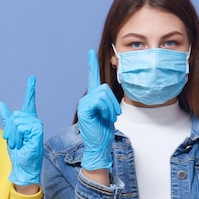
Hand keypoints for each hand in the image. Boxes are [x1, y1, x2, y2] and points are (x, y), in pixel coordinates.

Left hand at [0, 76, 42, 185]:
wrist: (22, 165)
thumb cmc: (18, 151)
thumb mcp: (10, 133)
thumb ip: (7, 119)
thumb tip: (1, 104)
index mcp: (28, 120)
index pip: (29, 102)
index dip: (31, 90)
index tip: (32, 78)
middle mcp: (34, 120)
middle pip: (15, 115)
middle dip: (9, 129)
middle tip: (14, 141)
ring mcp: (37, 125)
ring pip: (16, 120)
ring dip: (13, 134)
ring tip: (19, 143)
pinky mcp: (37, 130)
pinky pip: (21, 126)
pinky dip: (17, 136)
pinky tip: (23, 143)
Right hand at [77, 50, 120, 170]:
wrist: (99, 146)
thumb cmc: (104, 132)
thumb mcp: (108, 113)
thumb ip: (107, 101)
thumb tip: (106, 92)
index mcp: (93, 99)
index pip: (93, 79)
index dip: (92, 65)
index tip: (91, 52)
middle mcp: (86, 99)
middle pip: (104, 87)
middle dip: (113, 102)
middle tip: (114, 115)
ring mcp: (84, 104)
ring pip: (103, 94)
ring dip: (111, 107)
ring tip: (109, 118)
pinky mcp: (85, 109)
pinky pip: (99, 101)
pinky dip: (106, 109)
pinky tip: (104, 118)